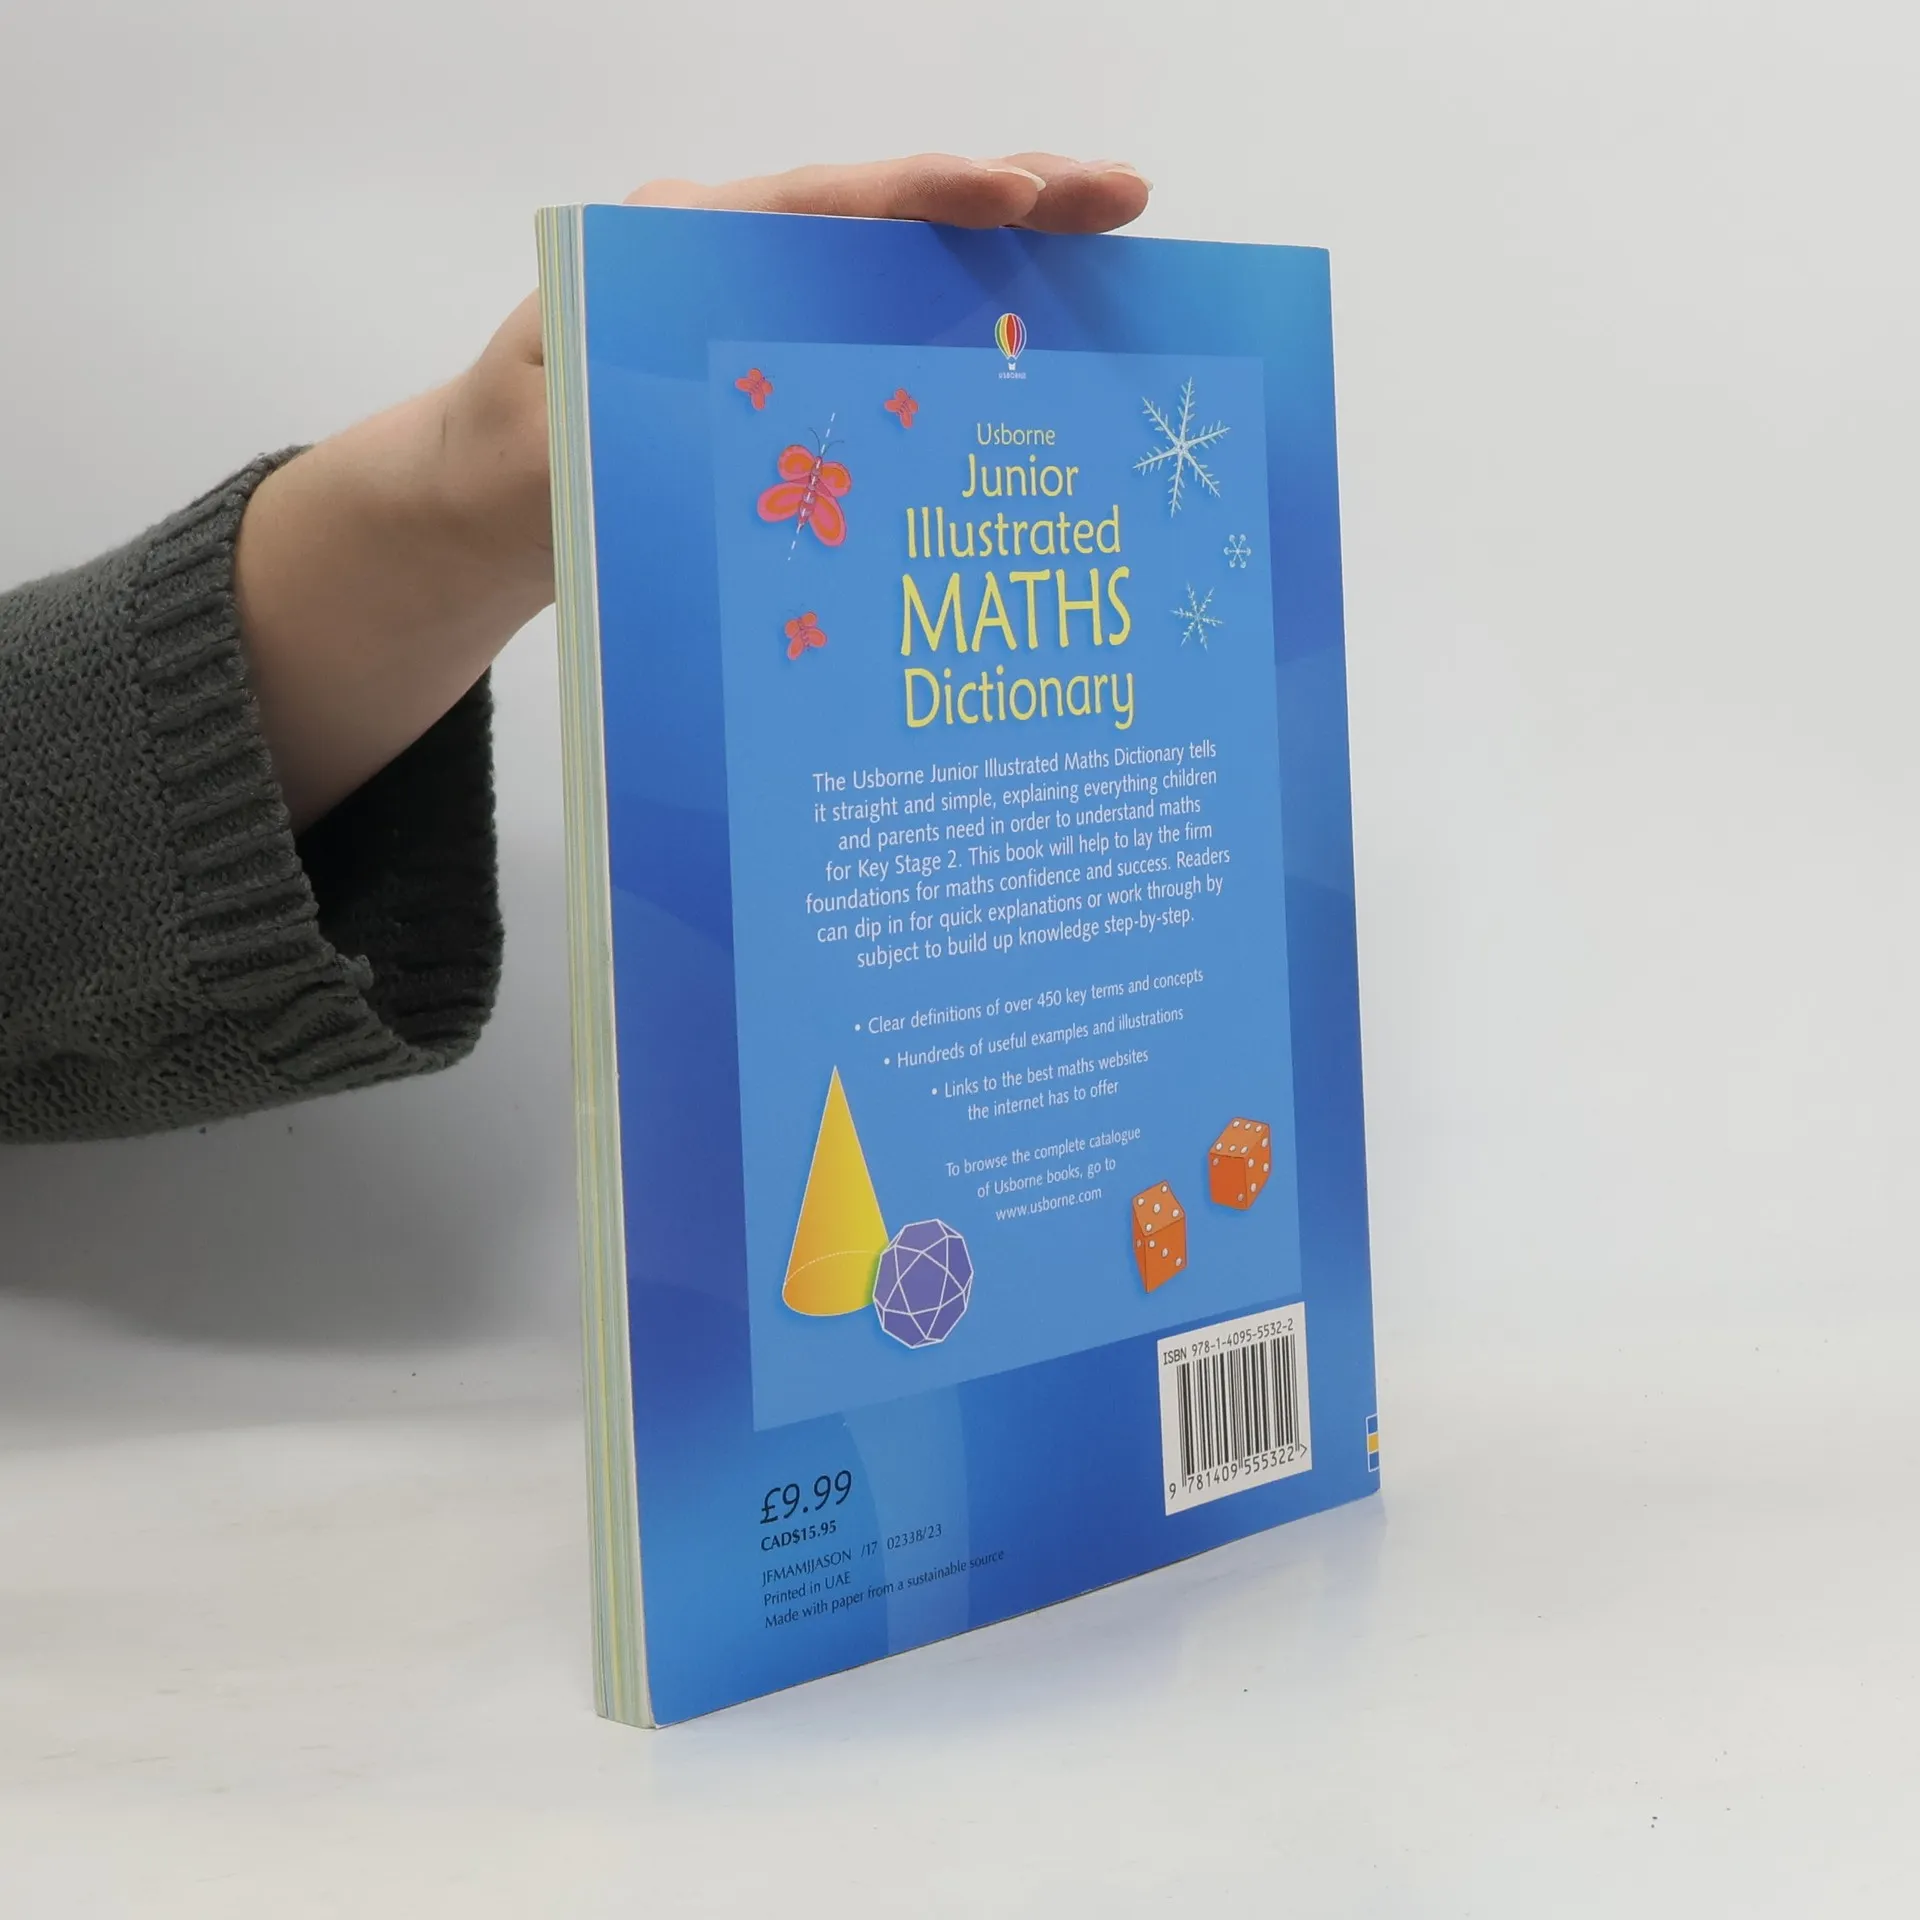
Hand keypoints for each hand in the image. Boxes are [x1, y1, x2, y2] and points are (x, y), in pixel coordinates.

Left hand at [235, 154, 1150, 828]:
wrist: (489, 501)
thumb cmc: (509, 461)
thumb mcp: (546, 444)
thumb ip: (616, 419)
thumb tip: (727, 424)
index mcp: (681, 245)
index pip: (819, 203)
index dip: (921, 196)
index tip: (1009, 192)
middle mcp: (743, 261)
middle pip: (890, 218)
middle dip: (1010, 201)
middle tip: (1120, 197)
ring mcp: (780, 316)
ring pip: (909, 274)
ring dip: (1013, 266)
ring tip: (1119, 255)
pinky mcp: (800, 375)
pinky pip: (898, 341)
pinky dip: (975, 336)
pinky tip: (1051, 356)